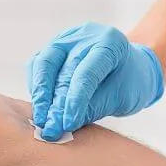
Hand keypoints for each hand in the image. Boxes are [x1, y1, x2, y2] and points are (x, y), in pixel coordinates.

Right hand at [27, 23, 163, 141]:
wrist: (129, 68)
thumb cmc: (129, 82)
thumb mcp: (121, 97)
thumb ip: (93, 108)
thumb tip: (61, 124)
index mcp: (109, 42)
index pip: (86, 74)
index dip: (75, 101)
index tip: (67, 124)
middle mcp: (85, 35)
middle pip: (63, 70)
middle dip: (55, 104)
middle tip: (51, 129)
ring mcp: (66, 39)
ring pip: (43, 64)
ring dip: (40, 95)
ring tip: (41, 120)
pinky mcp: (52, 47)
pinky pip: (37, 66)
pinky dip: (37, 88)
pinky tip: (41, 107)